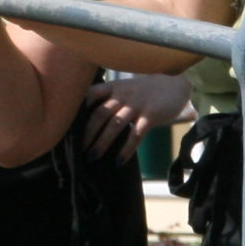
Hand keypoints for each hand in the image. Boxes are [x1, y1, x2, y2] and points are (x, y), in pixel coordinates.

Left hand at [76, 73, 190, 159]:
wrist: (175, 84)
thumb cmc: (146, 91)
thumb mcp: (125, 88)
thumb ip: (110, 99)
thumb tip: (90, 121)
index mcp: (114, 87)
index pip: (91, 94)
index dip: (79, 108)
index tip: (69, 124)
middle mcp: (123, 94)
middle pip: (100, 113)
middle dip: (87, 133)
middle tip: (78, 149)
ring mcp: (137, 104)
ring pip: (115, 125)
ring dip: (102, 142)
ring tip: (92, 157)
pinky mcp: (151, 115)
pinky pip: (136, 134)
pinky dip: (126, 149)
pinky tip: (118, 161)